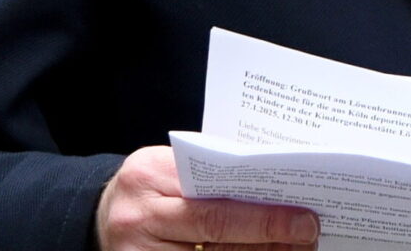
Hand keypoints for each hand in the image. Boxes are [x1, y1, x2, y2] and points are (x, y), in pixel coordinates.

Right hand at [95, 146, 319, 250]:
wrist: (103, 213)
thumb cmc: (153, 185)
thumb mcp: (173, 167)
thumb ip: (215, 172)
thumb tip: (280, 182)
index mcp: (150, 177)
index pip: (215, 202)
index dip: (264, 215)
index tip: (304, 217)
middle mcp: (140, 219)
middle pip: (216, 234)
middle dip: (268, 235)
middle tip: (307, 234)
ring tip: (294, 248)